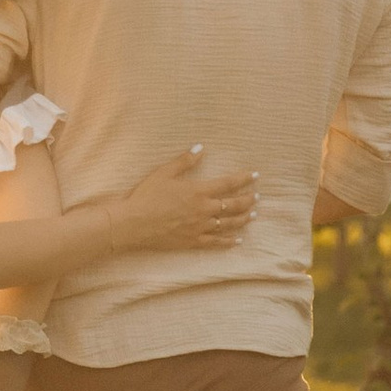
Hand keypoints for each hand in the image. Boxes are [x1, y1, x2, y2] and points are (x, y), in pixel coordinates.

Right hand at [114, 145, 257, 251]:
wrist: (133, 223)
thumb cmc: (146, 196)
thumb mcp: (164, 172)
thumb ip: (184, 161)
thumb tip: (200, 148)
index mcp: (198, 191)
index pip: (228, 184)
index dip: (244, 179)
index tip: (255, 176)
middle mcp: (204, 210)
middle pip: (233, 205)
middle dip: (248, 200)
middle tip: (257, 196)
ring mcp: (200, 228)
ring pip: (229, 224)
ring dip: (243, 218)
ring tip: (253, 215)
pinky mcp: (193, 241)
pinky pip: (216, 242)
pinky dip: (228, 241)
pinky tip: (237, 240)